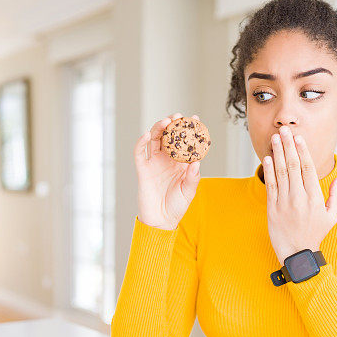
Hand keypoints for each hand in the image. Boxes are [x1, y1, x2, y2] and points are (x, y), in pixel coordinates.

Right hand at [134, 113, 201, 229]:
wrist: (161, 220)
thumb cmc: (176, 206)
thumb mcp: (189, 191)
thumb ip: (193, 177)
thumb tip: (196, 162)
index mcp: (180, 163)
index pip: (185, 142)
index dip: (189, 130)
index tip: (195, 119)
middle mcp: (167, 159)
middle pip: (168, 136)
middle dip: (173, 125)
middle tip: (179, 117)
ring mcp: (154, 163)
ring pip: (154, 140)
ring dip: (158, 128)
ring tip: (166, 122)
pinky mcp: (143, 169)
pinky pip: (140, 152)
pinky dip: (142, 142)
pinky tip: (147, 134)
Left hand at [262, 125, 336, 265]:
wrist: (297, 253)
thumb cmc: (315, 234)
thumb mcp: (331, 217)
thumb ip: (334, 197)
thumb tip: (336, 180)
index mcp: (314, 197)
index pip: (308, 169)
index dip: (302, 151)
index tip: (299, 137)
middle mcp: (299, 197)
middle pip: (293, 166)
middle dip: (288, 146)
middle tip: (284, 130)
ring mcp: (284, 202)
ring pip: (281, 173)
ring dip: (278, 153)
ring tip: (275, 138)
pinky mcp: (272, 209)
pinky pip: (270, 186)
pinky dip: (269, 171)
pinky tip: (268, 158)